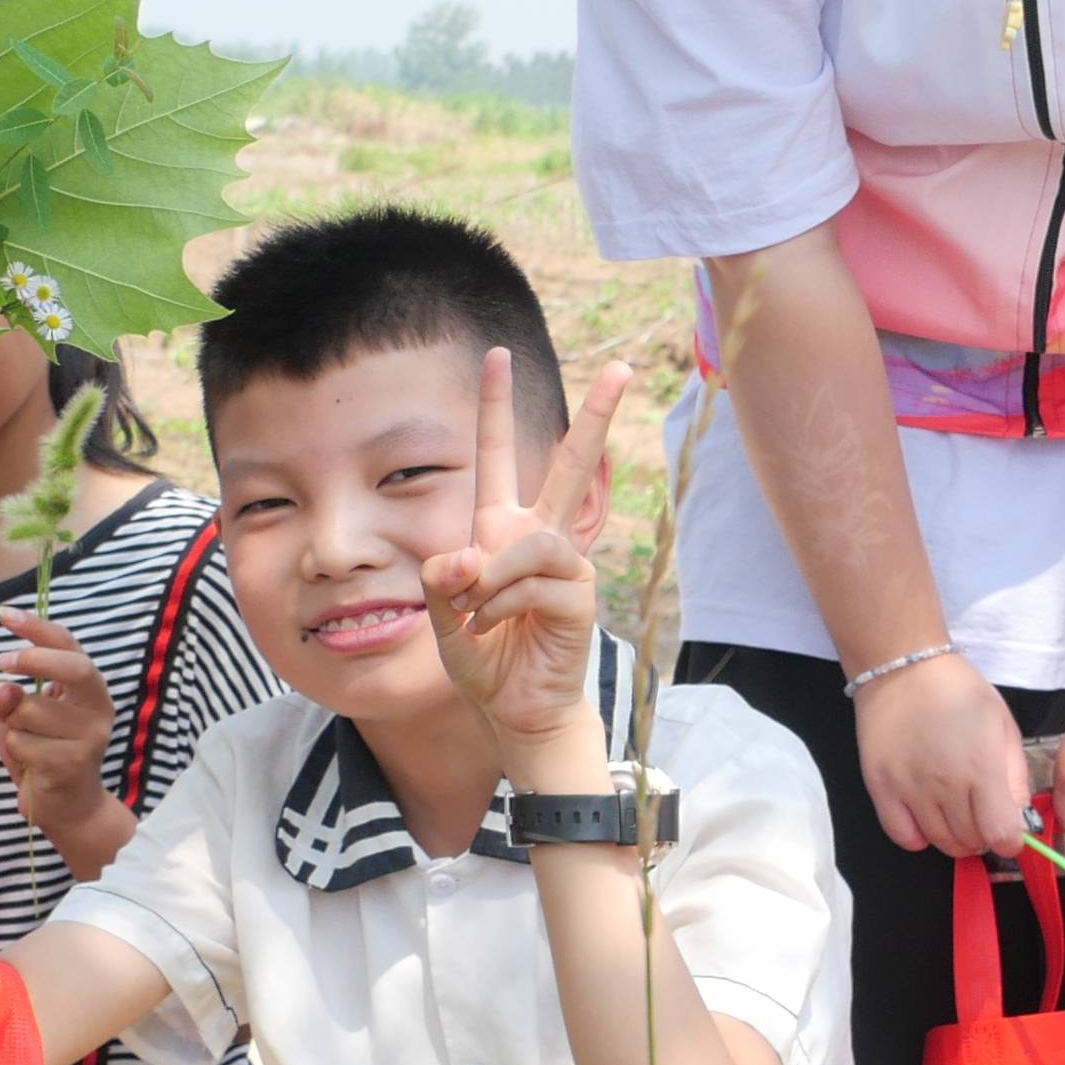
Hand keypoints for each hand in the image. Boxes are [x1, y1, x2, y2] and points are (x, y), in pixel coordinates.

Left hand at [0, 605, 123, 863]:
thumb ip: (13, 696)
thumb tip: (1, 689)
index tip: (4, 614)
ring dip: (11, 724)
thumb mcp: (25, 715)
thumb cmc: (45, 751)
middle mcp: (99, 709)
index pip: (69, 645)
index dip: (37, 627)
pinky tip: (28, 764)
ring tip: (23, 742)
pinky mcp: (73, 764)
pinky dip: (14, 751)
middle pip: (69, 668)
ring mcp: (90, 737)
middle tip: (1, 663)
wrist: (69, 807)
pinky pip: (24, 743)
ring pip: (31, 710)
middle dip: (32, 661)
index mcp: (89, 689)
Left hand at [423, 347, 638, 766]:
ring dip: (491, 578)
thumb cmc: (484, 659)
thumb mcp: (442, 617)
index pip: (498, 456)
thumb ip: (442, 581)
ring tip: (477, 615)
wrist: (515, 709)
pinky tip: (494, 628)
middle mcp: (538, 539)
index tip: (497, 354)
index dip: (494, 406)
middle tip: (622, 367)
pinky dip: (502, 605)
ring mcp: (565, 566)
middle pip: (569, 466)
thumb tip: (467, 555)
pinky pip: (533, 582)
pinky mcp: (578, 596)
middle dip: (596, 417)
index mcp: (501, 530)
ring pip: (530, 540)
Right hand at [851, 648, 1037, 859]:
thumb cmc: (960, 692)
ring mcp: (909, 789)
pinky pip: (903, 837)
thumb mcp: (1003, 726)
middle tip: (980, 814)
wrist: (903, 669)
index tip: (1008, 830)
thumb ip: (1016, 776)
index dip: (1010, 840)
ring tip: (955, 813)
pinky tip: (926, 817)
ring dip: (954, 837)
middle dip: (983, 836)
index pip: (1001, 835)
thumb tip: (1019, 820)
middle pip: (970, 842)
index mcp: (982, 768)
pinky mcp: (880, 789)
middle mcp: (946, 785)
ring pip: (939, 843)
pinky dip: (919, 837)